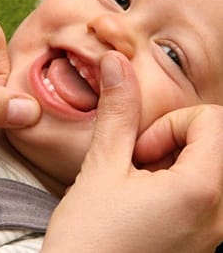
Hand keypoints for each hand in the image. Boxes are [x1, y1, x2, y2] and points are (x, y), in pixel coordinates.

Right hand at [42, 52, 222, 252]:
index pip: (214, 121)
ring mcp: (212, 232)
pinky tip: (141, 199)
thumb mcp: (101, 168)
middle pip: (214, 142)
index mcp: (202, 193)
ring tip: (136, 184)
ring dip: (171, 162)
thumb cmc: (88, 238)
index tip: (139, 151)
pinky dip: (173, 182)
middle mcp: (220, 216)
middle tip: (136, 165)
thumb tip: (116, 62)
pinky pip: (201, 193)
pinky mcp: (198, 240)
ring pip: (207, 166)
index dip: (171, 125)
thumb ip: (116, 112)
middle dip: (172, 142)